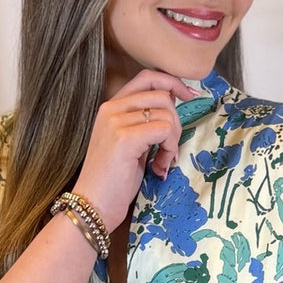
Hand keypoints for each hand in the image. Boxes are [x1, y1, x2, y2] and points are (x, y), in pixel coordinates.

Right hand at [72, 70, 199, 231]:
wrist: (93, 205)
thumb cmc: (113, 181)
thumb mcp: (130, 143)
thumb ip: (145, 122)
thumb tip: (173, 102)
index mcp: (111, 107)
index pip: (147, 78)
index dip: (172, 83)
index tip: (189, 96)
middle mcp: (111, 108)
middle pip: (162, 95)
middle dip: (176, 122)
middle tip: (169, 149)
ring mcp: (117, 121)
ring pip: (167, 113)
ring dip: (172, 140)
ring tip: (161, 162)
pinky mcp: (125, 138)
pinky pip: (165, 129)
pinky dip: (169, 149)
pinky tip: (159, 167)